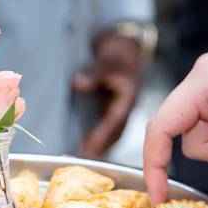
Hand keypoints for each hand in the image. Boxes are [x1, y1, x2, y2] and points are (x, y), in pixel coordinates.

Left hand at [73, 34, 142, 157]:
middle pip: (116, 132)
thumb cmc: (117, 54)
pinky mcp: (116, 110)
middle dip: (102, 146)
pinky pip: (110, 128)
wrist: (126, 49)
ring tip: (86, 157)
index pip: (114, 119)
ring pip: (114, 132)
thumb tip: (79, 83)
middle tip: (86, 158)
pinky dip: (102, 138)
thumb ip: (93, 73)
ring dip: (102, 145)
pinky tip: (90, 146)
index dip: (103, 133)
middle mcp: (126, 106)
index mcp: (128, 96)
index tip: (91, 145)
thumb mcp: (105, 60)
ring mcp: (122, 109)